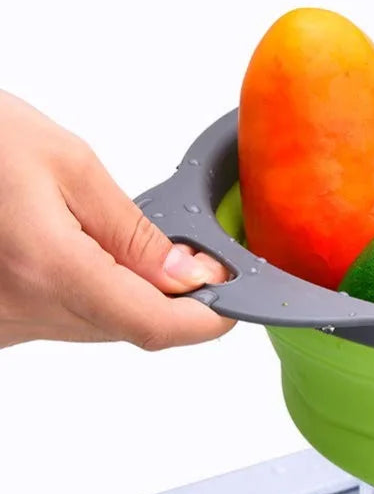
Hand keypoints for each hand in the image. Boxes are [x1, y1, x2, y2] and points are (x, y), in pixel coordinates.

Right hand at [0, 90, 233, 349]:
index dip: (204, 323)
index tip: (231, 308)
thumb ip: (135, 233)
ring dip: (123, 295)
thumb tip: (190, 276)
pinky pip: (59, 321)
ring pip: (95, 327)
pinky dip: (84, 294)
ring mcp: (1, 324)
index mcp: (48, 268)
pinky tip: (70, 251)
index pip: (152, 325)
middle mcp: (19, 310)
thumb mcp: (69, 165)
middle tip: (182, 258)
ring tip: (105, 238)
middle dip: (166, 300)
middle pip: (126, 328)